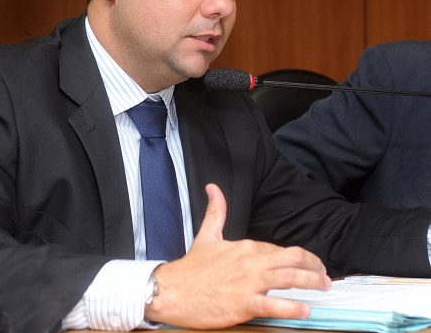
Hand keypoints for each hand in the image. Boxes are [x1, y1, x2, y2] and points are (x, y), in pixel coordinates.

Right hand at [144, 183, 330, 328]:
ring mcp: (248, 283)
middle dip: (315, 266)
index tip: (306, 264)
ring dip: (312, 282)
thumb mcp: (207, 236)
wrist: (173, 291)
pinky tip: (305, 310)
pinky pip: (274, 305)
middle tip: (325, 275)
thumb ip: (216, 211)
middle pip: (293, 259)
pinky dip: (292, 307)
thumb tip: (214, 187)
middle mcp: (250, 262)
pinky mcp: (243, 304)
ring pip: (290, 278)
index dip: (296, 258)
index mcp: (244, 246)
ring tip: (324, 288)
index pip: (279, 249)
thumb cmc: (191, 268)